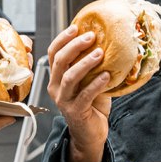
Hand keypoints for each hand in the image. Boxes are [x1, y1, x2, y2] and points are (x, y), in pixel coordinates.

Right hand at [46, 25, 111, 161]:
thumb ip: (92, 66)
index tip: (76, 27)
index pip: (53, 53)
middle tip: (91, 36)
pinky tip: (107, 76)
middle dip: (74, 46)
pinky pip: (84, 94)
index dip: (62, 38)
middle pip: (59, 61)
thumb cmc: (92, 105)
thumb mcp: (89, 82)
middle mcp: (55, 88)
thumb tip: (107, 42)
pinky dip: (96, 83)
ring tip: (100, 53)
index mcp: (56, 78)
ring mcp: (63, 100)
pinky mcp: (74, 111)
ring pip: (69, 77)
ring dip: (85, 63)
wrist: (91, 134)